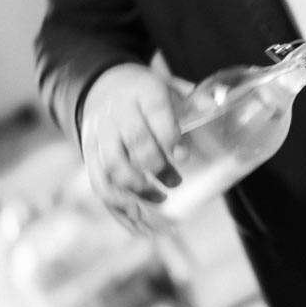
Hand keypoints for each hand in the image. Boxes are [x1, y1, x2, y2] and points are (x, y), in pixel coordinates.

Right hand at [79, 63, 182, 232]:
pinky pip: (99, 182)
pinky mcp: (89, 153)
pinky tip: (137, 220)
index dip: (169, 136)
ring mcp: (100, 132)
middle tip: (176, 182)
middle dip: (156, 167)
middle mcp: (118, 111)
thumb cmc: (146, 95)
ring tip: (159, 200)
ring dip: (137, 189)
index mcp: (143, 91)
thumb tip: (216, 115)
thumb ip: (192, 104)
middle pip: (134, 141)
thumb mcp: (168, 88)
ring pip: (113, 165)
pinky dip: (117, 206)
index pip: (155, 111)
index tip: (184, 157)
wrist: (103, 85)